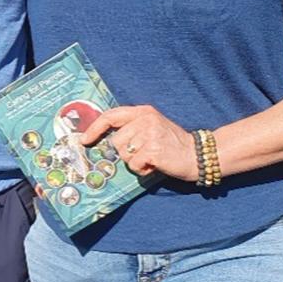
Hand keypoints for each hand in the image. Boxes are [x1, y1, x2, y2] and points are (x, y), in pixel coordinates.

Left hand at [79, 105, 197, 181]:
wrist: (197, 155)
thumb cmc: (172, 144)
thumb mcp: (152, 126)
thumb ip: (132, 128)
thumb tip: (105, 140)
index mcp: (143, 111)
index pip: (111, 116)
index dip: (94, 128)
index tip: (84, 139)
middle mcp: (145, 120)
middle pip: (116, 141)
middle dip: (126, 152)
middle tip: (144, 153)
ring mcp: (150, 134)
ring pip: (124, 155)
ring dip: (135, 162)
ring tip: (151, 158)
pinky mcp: (153, 150)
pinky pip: (134, 165)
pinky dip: (142, 169)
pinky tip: (155, 165)